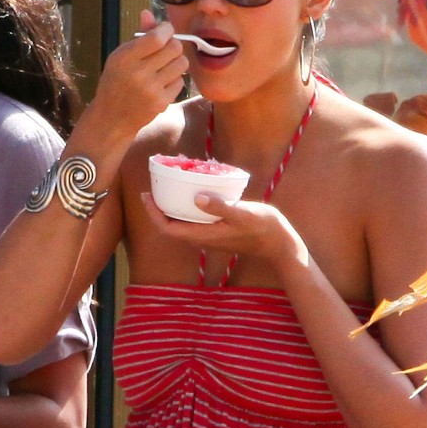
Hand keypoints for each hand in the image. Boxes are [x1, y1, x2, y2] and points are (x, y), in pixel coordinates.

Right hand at [88, 10, 188, 142]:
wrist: (112, 117)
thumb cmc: (116, 81)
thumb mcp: (120, 56)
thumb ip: (139, 35)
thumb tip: (149, 12)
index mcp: (125, 57)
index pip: (157, 37)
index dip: (167, 30)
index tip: (165, 31)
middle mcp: (138, 73)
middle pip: (175, 48)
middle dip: (174, 45)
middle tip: (166, 49)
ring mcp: (151, 89)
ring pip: (182, 63)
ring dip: (177, 61)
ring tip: (165, 65)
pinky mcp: (161, 103)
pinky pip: (181, 81)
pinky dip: (175, 79)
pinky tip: (163, 82)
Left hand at [142, 191, 307, 270]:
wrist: (279, 243)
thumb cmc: (262, 228)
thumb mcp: (242, 214)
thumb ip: (220, 207)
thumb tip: (196, 198)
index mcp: (204, 236)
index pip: (169, 229)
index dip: (154, 214)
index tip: (147, 196)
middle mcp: (203, 238)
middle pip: (172, 225)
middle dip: (160, 207)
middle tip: (156, 185)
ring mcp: (210, 235)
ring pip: (184, 222)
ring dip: (174, 205)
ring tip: (172, 183)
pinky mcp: (218, 230)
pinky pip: (196, 219)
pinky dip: (189, 205)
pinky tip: (196, 189)